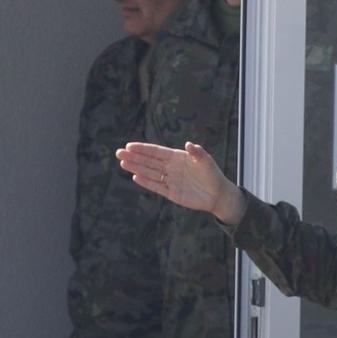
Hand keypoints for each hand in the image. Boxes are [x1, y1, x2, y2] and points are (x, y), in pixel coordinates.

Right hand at [118, 140, 246, 226]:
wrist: (218, 194)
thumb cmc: (213, 174)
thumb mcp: (206, 161)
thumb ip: (197, 153)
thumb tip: (188, 143)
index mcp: (177, 157)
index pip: (157, 152)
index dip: (143, 148)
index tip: (129, 145)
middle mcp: (171, 167)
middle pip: (149, 161)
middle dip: (134, 156)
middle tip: (118, 153)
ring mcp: (170, 180)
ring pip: (149, 172)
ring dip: (136, 167)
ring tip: (123, 163)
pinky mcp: (171, 193)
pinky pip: (156, 186)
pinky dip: (146, 182)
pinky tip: (136, 176)